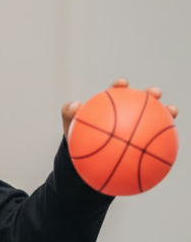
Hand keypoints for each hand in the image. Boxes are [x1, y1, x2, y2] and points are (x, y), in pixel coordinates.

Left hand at [62, 78, 178, 140]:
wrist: (87, 157)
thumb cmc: (79, 137)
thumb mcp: (70, 124)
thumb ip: (69, 112)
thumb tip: (75, 105)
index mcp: (111, 104)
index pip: (116, 91)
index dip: (119, 85)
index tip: (121, 84)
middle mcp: (128, 112)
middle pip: (143, 100)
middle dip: (150, 94)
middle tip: (154, 93)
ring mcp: (138, 126)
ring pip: (155, 118)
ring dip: (166, 113)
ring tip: (173, 111)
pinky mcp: (143, 142)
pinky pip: (153, 143)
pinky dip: (160, 144)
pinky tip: (168, 147)